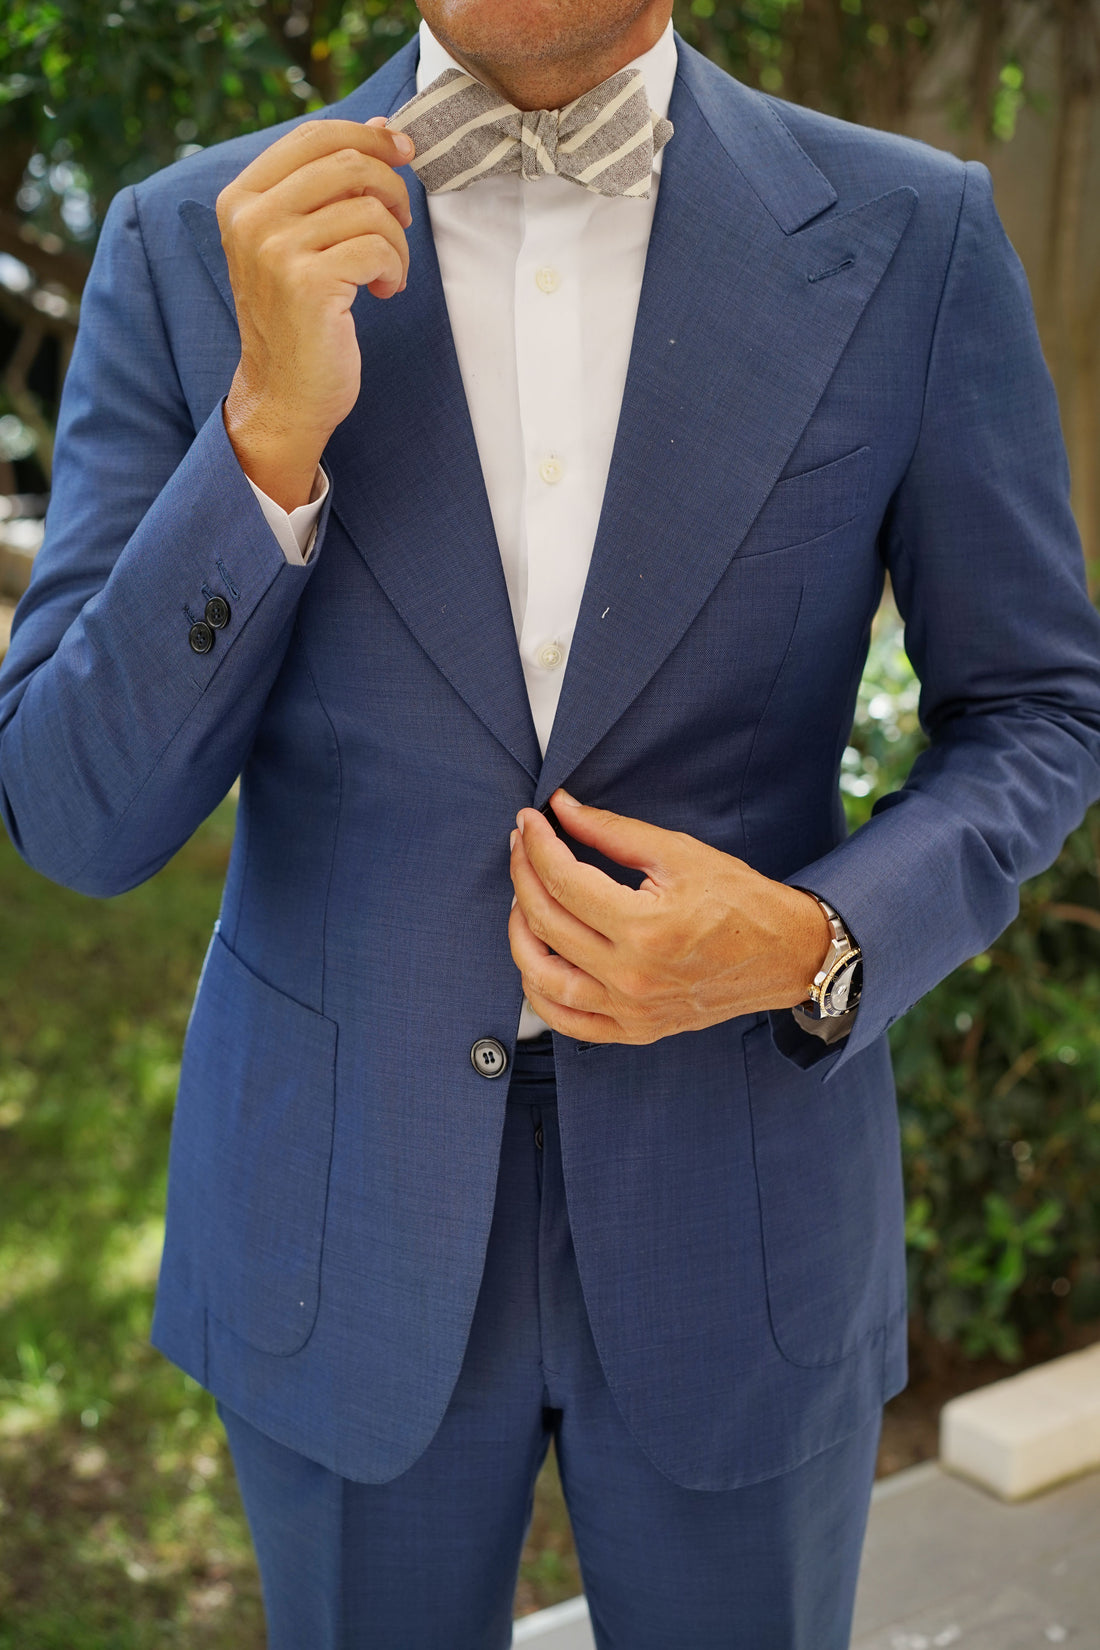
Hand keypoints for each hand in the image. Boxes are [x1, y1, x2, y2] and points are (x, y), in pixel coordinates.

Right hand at [217, 117, 414, 509]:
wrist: (282, 394)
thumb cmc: (297, 319)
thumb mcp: (300, 241)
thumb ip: (330, 186)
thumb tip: (385, 129)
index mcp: (241, 198)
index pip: (313, 135)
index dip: (369, 136)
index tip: (404, 153)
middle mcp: (252, 218)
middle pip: (347, 162)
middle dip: (392, 188)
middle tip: (401, 222)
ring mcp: (276, 250)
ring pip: (369, 207)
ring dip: (397, 239)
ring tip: (389, 270)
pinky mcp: (308, 283)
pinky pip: (377, 247)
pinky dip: (395, 267)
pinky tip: (385, 290)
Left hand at [508, 791, 830, 1044]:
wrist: (785, 955)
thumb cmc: (740, 900)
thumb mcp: (679, 853)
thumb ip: (613, 832)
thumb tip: (562, 808)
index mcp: (646, 928)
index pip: (564, 881)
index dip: (537, 845)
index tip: (529, 821)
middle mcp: (633, 976)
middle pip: (546, 923)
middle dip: (523, 874)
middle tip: (522, 845)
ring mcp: (631, 1010)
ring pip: (541, 977)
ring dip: (519, 932)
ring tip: (524, 898)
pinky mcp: (635, 1030)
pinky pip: (565, 1021)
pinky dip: (538, 990)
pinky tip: (536, 957)